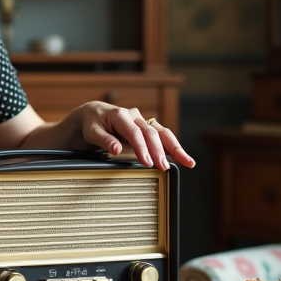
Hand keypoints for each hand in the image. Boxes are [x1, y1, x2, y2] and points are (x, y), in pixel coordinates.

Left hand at [77, 102, 194, 170]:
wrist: (97, 113)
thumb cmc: (94, 123)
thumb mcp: (92, 131)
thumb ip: (104, 140)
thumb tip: (116, 149)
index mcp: (120, 115)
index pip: (134, 132)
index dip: (141, 147)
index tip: (147, 161)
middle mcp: (135, 116)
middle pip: (152, 132)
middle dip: (159, 151)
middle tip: (163, 167)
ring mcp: (144, 121)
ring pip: (163, 133)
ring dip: (175, 148)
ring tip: (187, 161)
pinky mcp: (148, 128)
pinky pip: (163, 137)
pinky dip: (173, 148)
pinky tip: (183, 158)